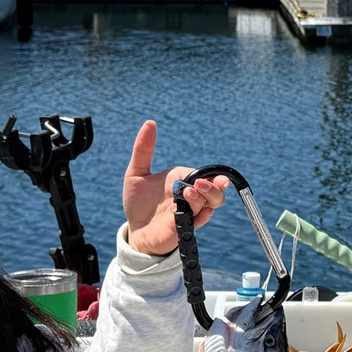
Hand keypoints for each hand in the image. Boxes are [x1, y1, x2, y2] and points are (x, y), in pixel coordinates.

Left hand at [123, 121, 226, 256]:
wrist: (135, 229)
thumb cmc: (138, 202)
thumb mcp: (136, 173)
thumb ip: (143, 150)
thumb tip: (149, 123)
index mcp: (182, 179)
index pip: (204, 174)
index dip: (212, 175)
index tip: (211, 176)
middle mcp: (190, 195)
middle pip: (215, 189)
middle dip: (213, 186)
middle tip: (197, 185)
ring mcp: (190, 211)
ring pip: (212, 204)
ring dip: (206, 198)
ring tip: (189, 195)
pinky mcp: (186, 226)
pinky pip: (201, 220)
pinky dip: (201, 215)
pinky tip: (193, 213)